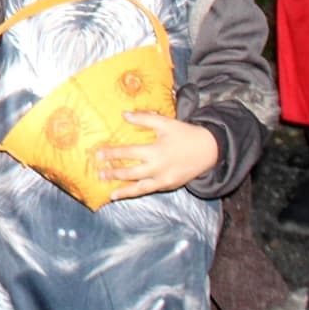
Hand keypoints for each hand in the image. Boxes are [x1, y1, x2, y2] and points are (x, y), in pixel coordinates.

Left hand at [95, 112, 219, 199]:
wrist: (210, 150)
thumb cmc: (185, 134)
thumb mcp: (165, 123)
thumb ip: (143, 118)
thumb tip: (123, 114)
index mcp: (156, 151)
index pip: (128, 153)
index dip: (112, 154)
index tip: (98, 155)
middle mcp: (158, 169)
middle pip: (131, 173)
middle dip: (114, 174)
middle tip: (99, 175)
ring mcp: (164, 180)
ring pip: (140, 188)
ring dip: (124, 191)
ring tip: (111, 194)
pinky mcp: (170, 186)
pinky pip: (150, 190)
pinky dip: (138, 193)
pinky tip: (128, 193)